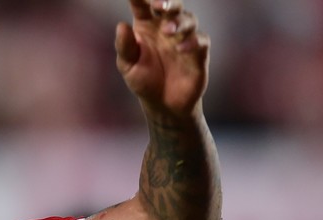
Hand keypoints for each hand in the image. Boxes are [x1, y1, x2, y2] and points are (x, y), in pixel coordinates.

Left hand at [116, 0, 209, 120]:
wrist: (163, 105)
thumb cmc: (143, 80)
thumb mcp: (127, 65)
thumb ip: (124, 46)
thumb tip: (121, 25)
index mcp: (146, 25)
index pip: (143, 5)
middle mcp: (166, 27)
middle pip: (171, 6)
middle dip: (168, 2)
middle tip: (159, 5)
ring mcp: (184, 38)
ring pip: (189, 19)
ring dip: (179, 22)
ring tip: (168, 31)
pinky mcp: (198, 53)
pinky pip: (201, 40)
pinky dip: (193, 41)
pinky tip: (181, 48)